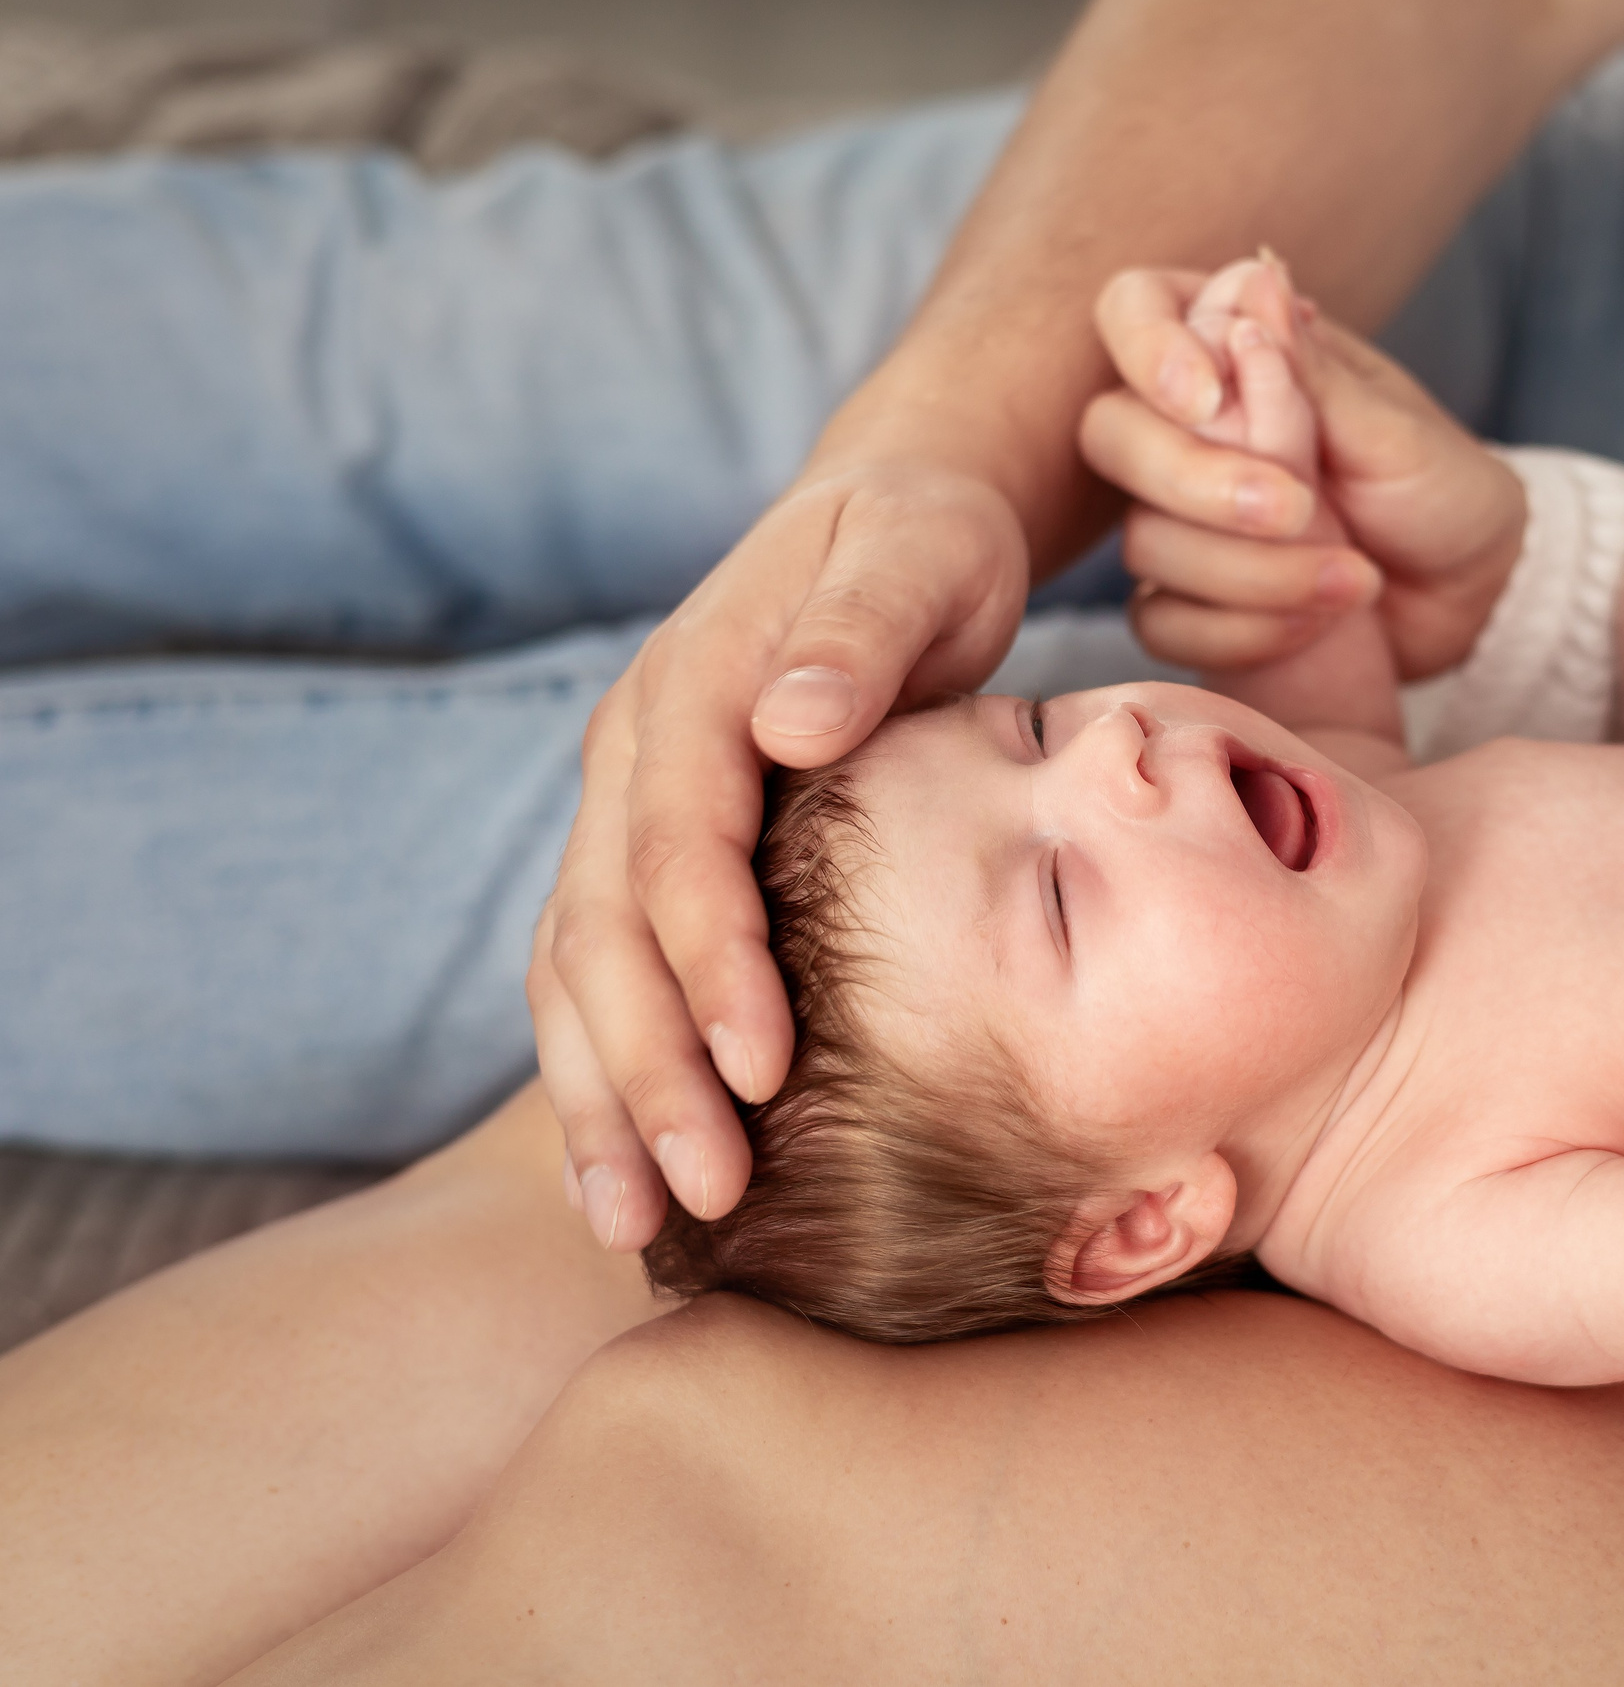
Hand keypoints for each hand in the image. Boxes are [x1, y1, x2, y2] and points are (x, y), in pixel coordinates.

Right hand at [528, 455, 1028, 1250]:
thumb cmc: (925, 546)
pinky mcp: (643, 848)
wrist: (883, 521)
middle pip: (604, 928)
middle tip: (708, 1196)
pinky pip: (596, 972)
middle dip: (647, 1070)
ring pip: (575, 967)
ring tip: (636, 1224)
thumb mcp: (920, 555)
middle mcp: (634, 751)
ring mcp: (625, 803)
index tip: (761, 1068)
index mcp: (698, 683)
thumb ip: (862, 631)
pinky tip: (632, 1175)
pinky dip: (604, 1073)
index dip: (711, 959)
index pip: (681, 843)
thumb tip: (789, 720)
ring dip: (602, 1098)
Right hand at [1080, 265, 1524, 678]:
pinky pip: (1162, 623)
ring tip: (1354, 577)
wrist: (1465, 593)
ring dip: (1249, 571)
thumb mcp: (1392, 428)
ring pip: (1143, 540)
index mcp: (1233, 347)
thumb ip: (1312, 374)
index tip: (1208, 397)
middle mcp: (1188, 426)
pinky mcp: (1185, 602)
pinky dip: (1243, 632)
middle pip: (1112, 432)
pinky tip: (1315, 626)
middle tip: (1297, 509)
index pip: (1134, 308)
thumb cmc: (1438, 487)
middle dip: (1196, 481)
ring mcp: (1177, 517)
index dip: (1148, 346)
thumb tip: (1252, 283)